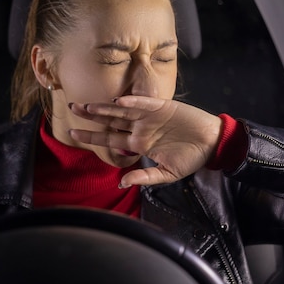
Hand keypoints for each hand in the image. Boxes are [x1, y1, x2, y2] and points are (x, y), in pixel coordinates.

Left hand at [68, 96, 221, 186]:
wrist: (212, 145)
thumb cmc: (190, 159)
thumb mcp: (166, 174)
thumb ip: (144, 177)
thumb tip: (121, 183)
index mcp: (139, 143)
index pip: (110, 138)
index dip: (92, 135)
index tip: (73, 133)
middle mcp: (140, 128)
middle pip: (110, 120)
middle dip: (91, 115)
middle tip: (72, 108)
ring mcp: (150, 117)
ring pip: (123, 110)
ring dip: (106, 108)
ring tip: (88, 105)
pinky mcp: (163, 107)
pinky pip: (144, 103)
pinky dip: (133, 101)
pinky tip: (118, 100)